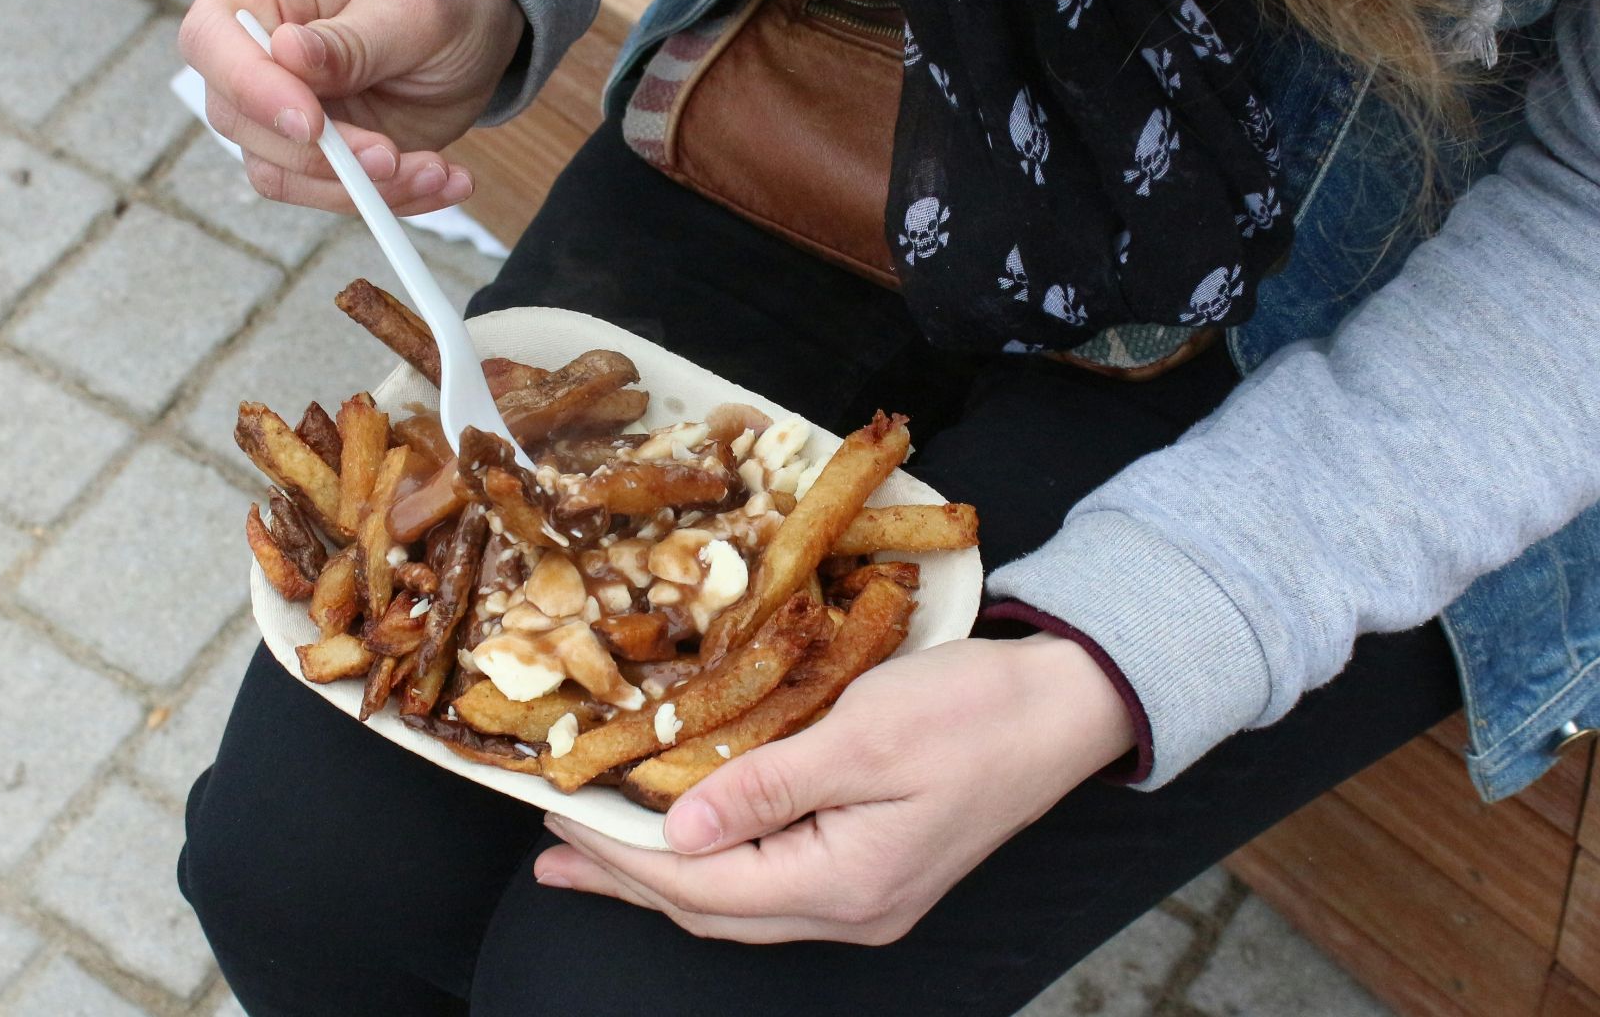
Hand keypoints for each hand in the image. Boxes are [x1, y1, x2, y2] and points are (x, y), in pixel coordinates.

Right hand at [179, 0, 525, 214]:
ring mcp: (288, 107)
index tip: (311, 124)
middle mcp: (265, 51)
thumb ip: (352, 39)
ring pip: (280, 172)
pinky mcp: (322, 153)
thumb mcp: (414, 7)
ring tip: (435, 171)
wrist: (479, 32)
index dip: (247, 86)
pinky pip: (329, 193)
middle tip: (389, 157)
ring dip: (360, 188)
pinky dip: (390, 199)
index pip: (212, 36)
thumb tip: (287, 54)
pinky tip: (442, 181)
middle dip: (318, 156)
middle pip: (236, 118)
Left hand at [534, 632, 1135, 943]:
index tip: (558, 813)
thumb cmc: (973, 710)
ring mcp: (865, 896)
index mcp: (845, 883)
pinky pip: (767, 880)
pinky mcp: (873, 868)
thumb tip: (678, 838)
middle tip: (550, 848)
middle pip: (709, 906)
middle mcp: (851, 908)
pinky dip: (710, 860)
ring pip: (736, 899)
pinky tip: (683, 837)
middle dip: (623, 876)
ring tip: (591, 852)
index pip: (699, 882)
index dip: (620, 851)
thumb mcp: (863, 736)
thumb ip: (766, 789)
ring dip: (660, 874)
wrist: (1066, 707)